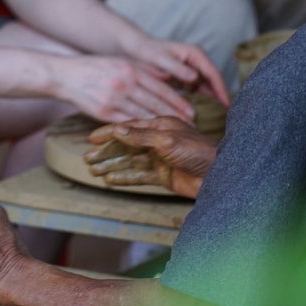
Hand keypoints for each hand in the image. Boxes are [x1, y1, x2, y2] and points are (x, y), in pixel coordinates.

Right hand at [52, 54, 194, 123]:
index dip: (178, 101)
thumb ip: (143, 69)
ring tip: (175, 133)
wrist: (64, 75)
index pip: (161, 88)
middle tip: (191, 125)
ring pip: (143, 115)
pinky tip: (150, 136)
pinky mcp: (102, 112)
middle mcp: (124, 84)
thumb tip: (168, 74)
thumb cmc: (94, 67)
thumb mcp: (120, 62)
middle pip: (155, 103)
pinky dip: (140, 130)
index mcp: (131, 69)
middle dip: (175, 115)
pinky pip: (125, 123)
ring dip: (160, 125)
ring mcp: (113, 99)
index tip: (191, 111)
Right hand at [86, 116, 216, 198]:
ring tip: (93, 171)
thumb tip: (117, 129)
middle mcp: (158, 141)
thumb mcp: (167, 140)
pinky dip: (125, 178)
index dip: (109, 133)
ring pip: (130, 161)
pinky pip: (139, 176)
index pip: (129, 127)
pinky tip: (110, 180)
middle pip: (126, 145)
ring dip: (112, 165)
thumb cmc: (198, 152)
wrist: (219, 176)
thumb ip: (141, 136)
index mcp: (160, 126)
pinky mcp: (163, 176)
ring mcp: (160, 159)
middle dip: (107, 152)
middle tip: (87, 157)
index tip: (91, 138)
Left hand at [123, 37, 230, 105]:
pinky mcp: (188, 76)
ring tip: (221, 116)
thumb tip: (194, 78)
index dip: (221, 89)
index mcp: (195, 53)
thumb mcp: (160, 59)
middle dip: (220, 96)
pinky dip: (203, 98)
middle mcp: (197, 59)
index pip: (213, 73)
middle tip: (229, 115)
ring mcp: (194, 67)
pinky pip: (199, 88)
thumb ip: (176, 68)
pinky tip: (204, 112)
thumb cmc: (147, 52)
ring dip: (214, 98)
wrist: (136, 49)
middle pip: (214, 80)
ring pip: (208, 85)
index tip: (227, 105)